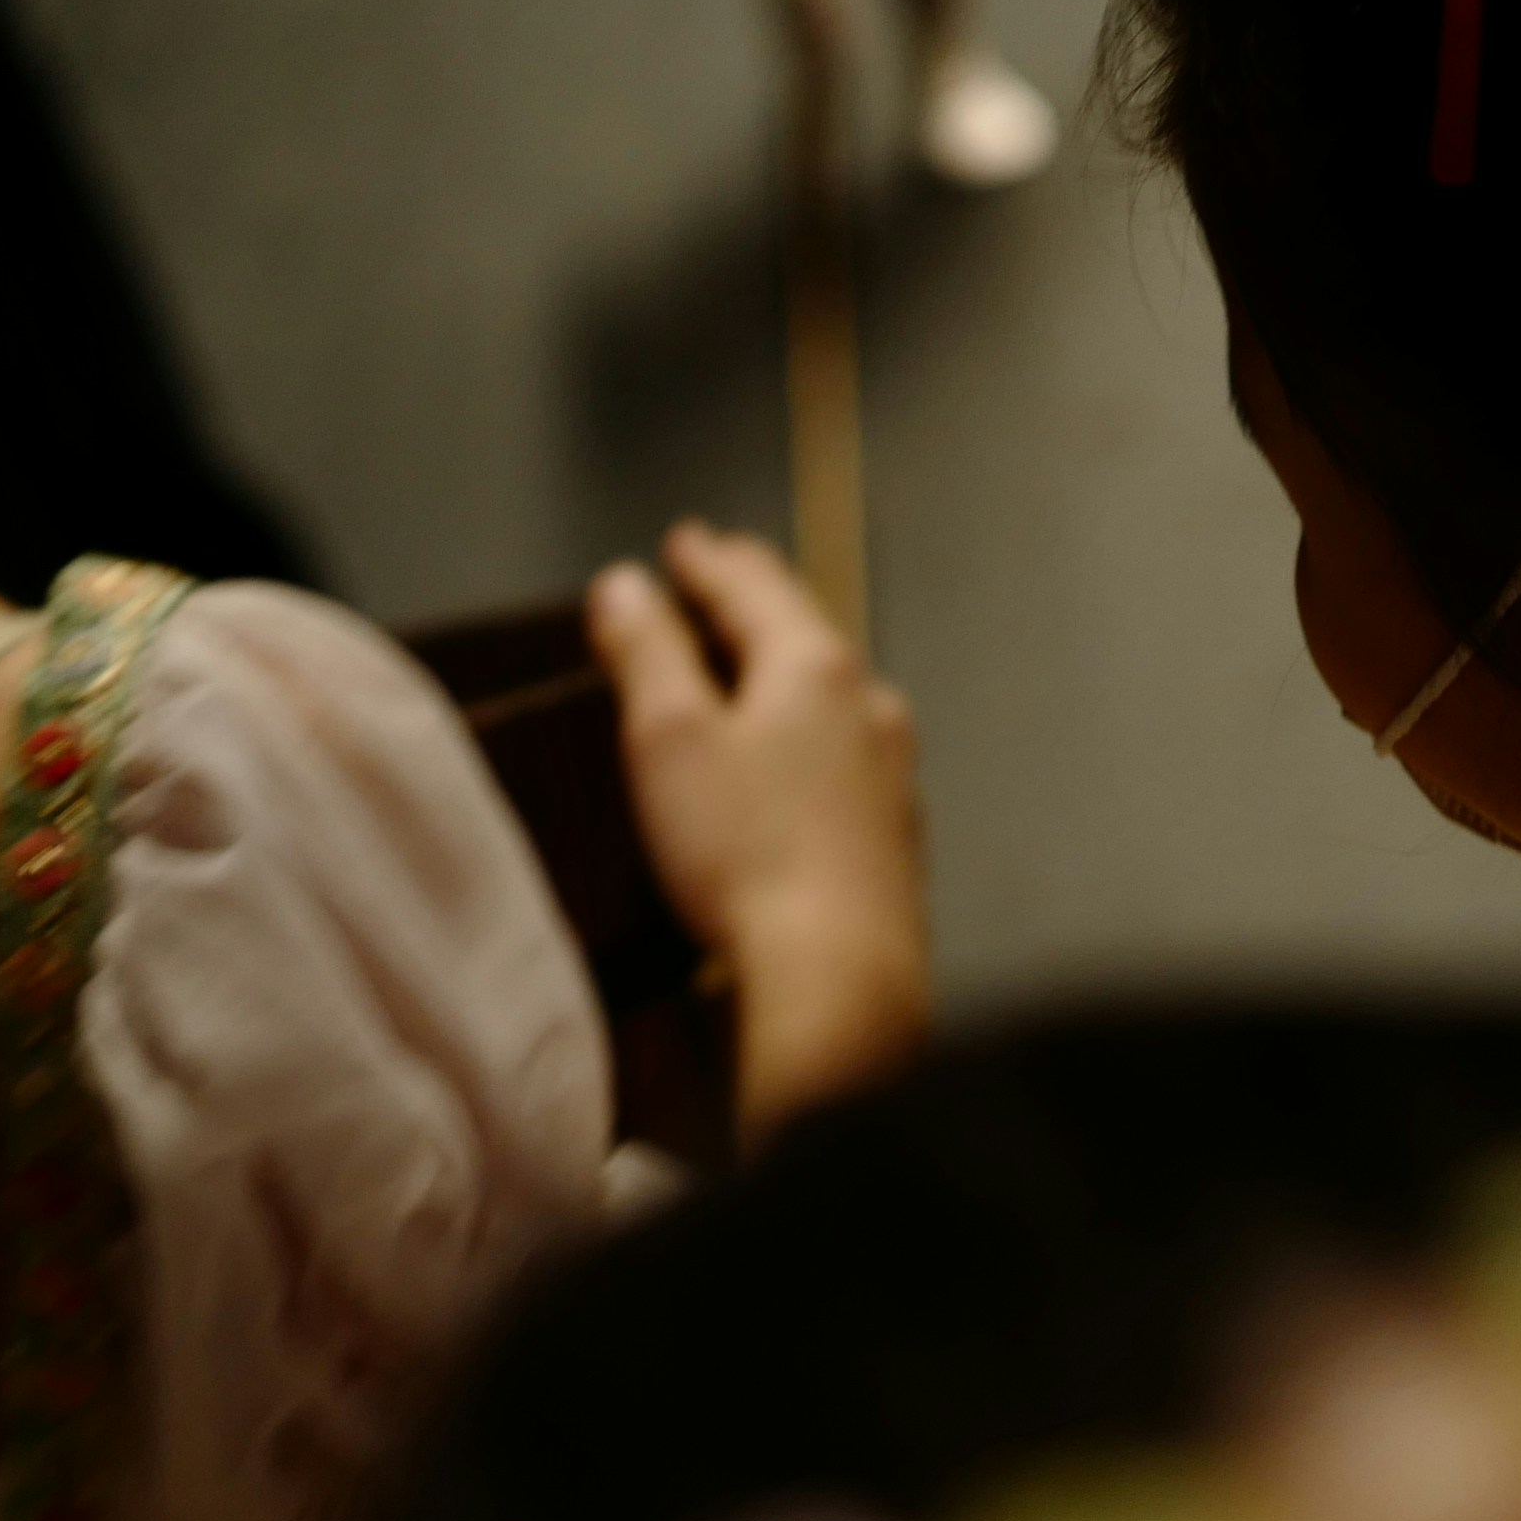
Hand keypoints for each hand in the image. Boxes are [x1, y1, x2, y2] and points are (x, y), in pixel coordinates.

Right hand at [590, 521, 928, 1140]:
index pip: (755, 587)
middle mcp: (868, 707)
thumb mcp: (669, 740)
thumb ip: (647, 653)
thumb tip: (625, 585)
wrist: (840, 977)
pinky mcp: (895, 837)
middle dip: (757, 606)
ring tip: (761, 665)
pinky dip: (812, 739)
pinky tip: (803, 765)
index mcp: (813, 667)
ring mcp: (893, 774)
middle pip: (805, 634)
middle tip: (725, 580)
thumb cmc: (744, 855)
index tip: (686, 543)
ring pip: (836, 698)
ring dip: (791, 672)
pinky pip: (848, 760)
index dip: (710, 562)